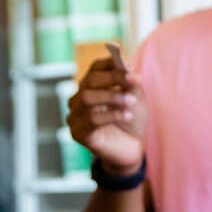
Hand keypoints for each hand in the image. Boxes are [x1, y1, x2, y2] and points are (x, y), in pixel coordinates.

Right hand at [66, 57, 146, 174]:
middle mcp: (79, 98)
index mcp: (92, 86)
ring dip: (113, 97)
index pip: (96, 67)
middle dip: (114, 78)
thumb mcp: (135, 98)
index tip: (130, 65)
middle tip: (134, 81)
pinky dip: (112, 115)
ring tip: (131, 102)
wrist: (131, 147)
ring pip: (88, 98)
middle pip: (91, 80)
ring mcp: (76, 116)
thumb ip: (131, 83)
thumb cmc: (130, 119)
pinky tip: (127, 116)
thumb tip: (129, 68)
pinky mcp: (78, 133)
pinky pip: (92, 120)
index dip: (112, 63)